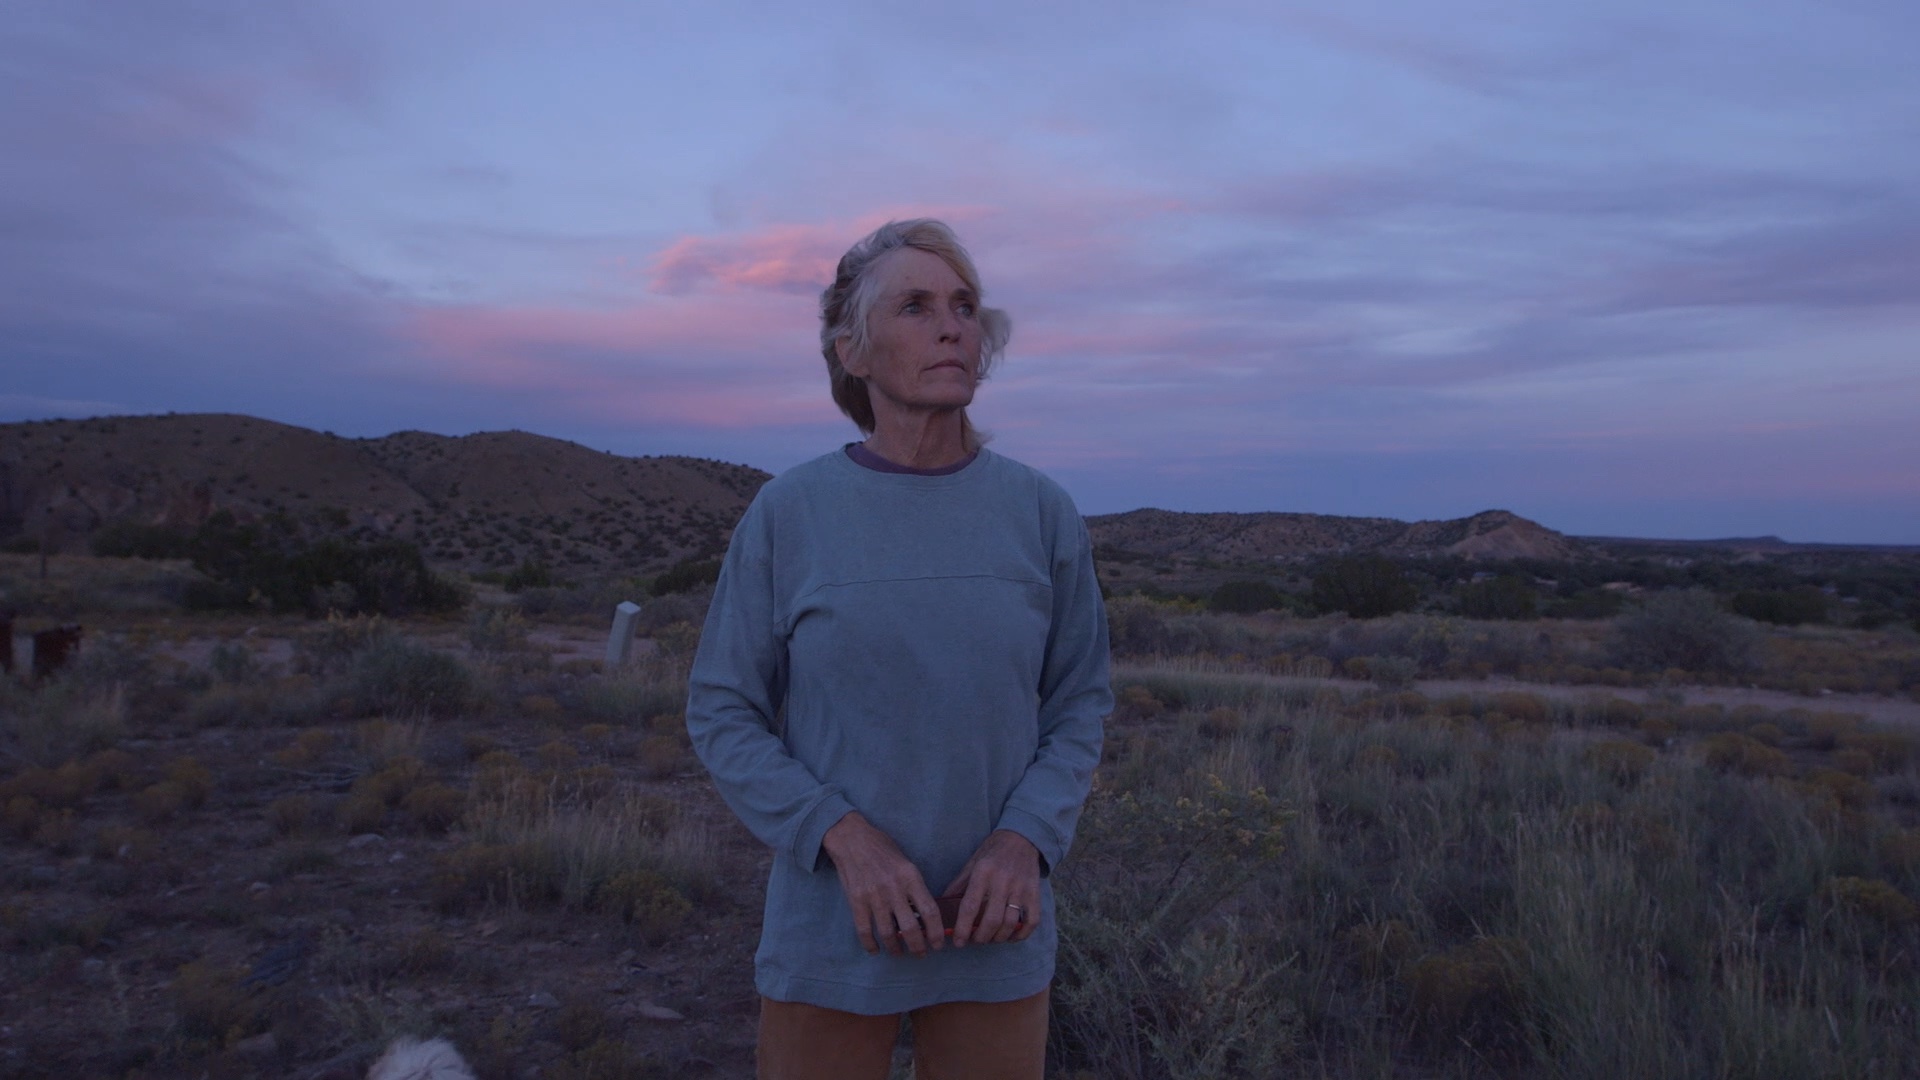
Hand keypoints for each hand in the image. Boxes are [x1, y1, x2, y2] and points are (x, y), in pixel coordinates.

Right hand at [822, 812, 942, 956]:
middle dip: (918, 947)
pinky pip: (864, 931)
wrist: (851, 838)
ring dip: (895, 949)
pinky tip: (875, 950)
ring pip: (888, 933)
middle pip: (911, 928)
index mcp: (910, 877)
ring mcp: (874, 896)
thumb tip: (923, 916)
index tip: (938, 944)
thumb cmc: (883, 849)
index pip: (930, 911)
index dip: (936, 932)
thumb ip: (914, 888)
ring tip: (899, 953)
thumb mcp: (906, 863)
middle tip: (920, 953)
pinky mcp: (856, 901)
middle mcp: (894, 888)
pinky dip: (870, 945)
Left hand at [942, 830, 1041, 947]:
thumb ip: (958, 884)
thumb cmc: (993, 851)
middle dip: (981, 937)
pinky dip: (1021, 934)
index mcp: (983, 873)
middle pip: (991, 920)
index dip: (962, 928)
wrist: (1022, 837)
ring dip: (998, 938)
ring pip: (1010, 924)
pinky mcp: (1035, 893)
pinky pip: (1032, 921)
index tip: (958, 942)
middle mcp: (1002, 881)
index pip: (970, 907)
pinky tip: (1011, 937)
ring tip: (990, 939)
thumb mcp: (972, 863)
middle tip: (975, 941)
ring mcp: (1021, 888)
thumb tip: (941, 904)